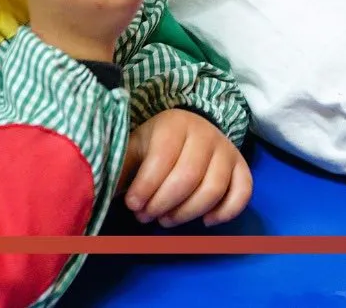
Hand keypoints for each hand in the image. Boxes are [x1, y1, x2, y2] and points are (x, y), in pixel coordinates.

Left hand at [120, 109, 251, 226]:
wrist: (188, 131)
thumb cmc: (155, 145)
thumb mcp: (135, 148)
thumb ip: (122, 166)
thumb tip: (101, 188)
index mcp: (175, 124)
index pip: (163, 159)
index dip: (146, 187)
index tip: (132, 205)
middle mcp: (206, 133)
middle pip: (189, 177)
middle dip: (164, 203)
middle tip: (147, 216)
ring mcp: (227, 150)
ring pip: (214, 188)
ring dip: (188, 213)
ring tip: (167, 220)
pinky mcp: (241, 166)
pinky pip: (243, 192)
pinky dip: (226, 212)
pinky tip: (205, 222)